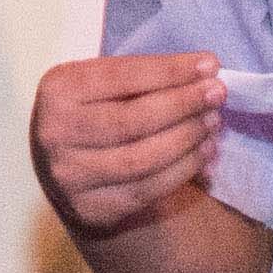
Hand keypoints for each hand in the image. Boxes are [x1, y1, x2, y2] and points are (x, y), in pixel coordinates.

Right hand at [31, 53, 227, 238]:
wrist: (63, 167)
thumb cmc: (93, 112)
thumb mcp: (101, 85)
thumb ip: (143, 77)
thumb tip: (205, 71)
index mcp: (58, 90)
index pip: (122, 76)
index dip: (170, 71)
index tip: (210, 65)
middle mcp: (55, 133)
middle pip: (133, 119)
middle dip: (183, 104)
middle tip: (217, 94)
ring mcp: (70, 175)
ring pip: (142, 158)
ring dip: (187, 138)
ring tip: (212, 122)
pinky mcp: (89, 208)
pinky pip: (146, 190)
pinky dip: (182, 170)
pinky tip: (203, 152)